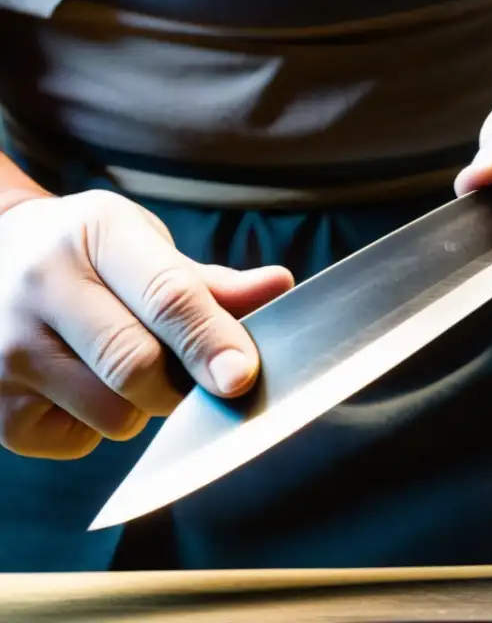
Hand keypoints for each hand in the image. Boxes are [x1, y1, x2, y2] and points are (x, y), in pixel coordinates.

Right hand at [0, 191, 293, 458]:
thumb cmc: (86, 254)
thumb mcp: (144, 245)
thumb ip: (211, 281)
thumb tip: (280, 287)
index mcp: (94, 234)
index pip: (166, 297)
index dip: (211, 340)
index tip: (242, 376)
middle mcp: (39, 287)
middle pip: (138, 367)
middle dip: (182, 382)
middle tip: (186, 369)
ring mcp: (4, 350)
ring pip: (115, 414)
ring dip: (141, 405)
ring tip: (118, 362)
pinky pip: (80, 441)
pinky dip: (96, 425)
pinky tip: (77, 381)